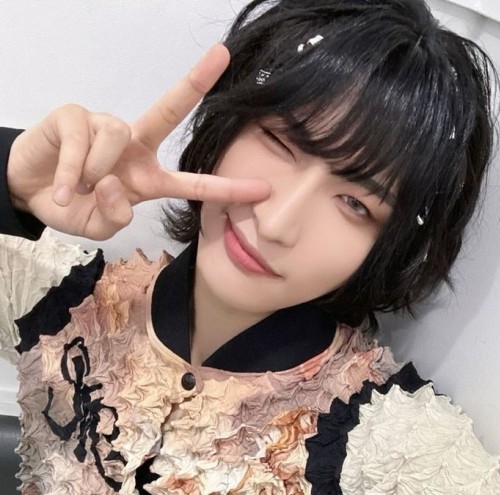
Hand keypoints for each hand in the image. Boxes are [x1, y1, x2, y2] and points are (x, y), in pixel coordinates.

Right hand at [6, 44, 269, 239]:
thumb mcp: (98, 226)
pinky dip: (73, 170)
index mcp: (148, 177)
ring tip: (81, 188)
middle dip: (194, 82)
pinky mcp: (75, 115)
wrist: (30, 191)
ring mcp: (105, 127)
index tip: (262, 188)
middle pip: (167, 111)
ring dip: (98, 170)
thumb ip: (114, 218)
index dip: (227, 187)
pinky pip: (84, 138)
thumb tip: (117, 185)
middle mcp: (133, 145)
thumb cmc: (72, 206)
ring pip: (118, 135)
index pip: (193, 182)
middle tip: (222, 55)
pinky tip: (65, 184)